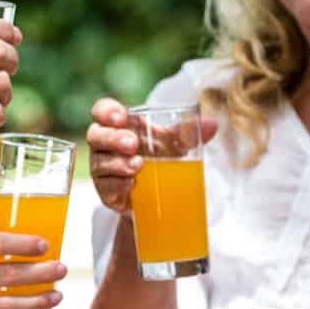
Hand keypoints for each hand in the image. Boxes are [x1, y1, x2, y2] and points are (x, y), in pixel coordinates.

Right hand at [87, 97, 218, 213]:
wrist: (158, 197)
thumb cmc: (161, 159)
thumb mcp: (174, 144)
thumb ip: (189, 132)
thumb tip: (214, 125)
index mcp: (119, 125)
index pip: (101, 111)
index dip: (106, 111)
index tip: (121, 117)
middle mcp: (105, 145)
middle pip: (96, 136)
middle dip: (112, 138)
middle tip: (132, 143)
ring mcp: (103, 170)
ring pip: (99, 163)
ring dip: (117, 164)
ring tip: (138, 166)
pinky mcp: (106, 193)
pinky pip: (104, 188)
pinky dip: (118, 186)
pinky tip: (131, 185)